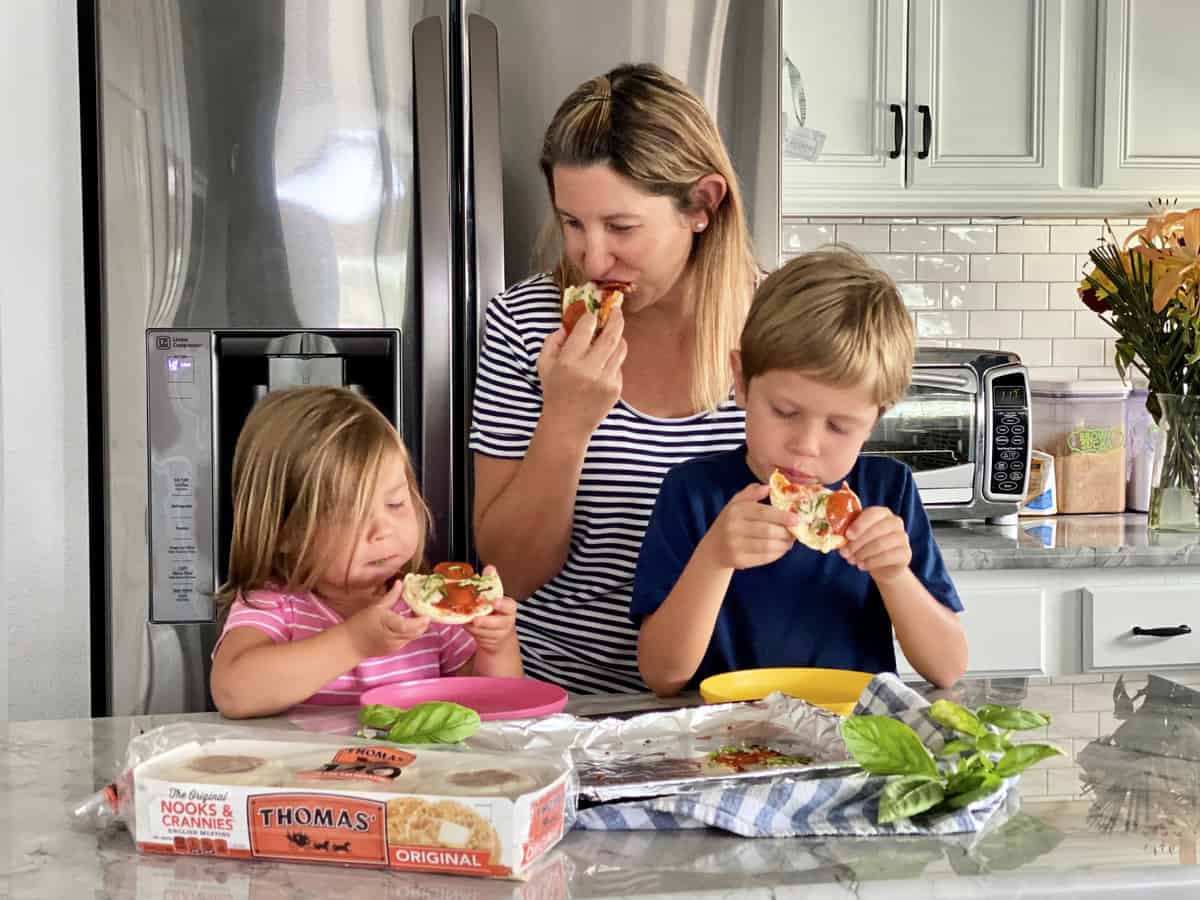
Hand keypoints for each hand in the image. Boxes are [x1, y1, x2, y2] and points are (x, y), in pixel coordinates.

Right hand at [345, 579, 429, 658]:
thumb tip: (400, 582)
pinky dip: (411, 633)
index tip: (427, 614)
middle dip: (423, 623)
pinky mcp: (393, 650)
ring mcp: (393, 646)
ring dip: (418, 628)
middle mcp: (392, 637)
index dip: (419, 621)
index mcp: (387, 623)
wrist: (350, 644)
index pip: (407, 625)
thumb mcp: (376, 607)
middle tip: (426, 612)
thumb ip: (391, 596)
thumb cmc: (360, 623)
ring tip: (418, 617)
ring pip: (413, 637)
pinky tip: (408, 625)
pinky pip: (407, 641)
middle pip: (415, 632)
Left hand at [463, 565, 517, 654]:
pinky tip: (465, 623)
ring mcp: (498, 633)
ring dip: (473, 626)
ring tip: (466, 619)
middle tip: (475, 620)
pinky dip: (469, 629)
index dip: (502, 605)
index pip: (509, 606)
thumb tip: (490, 567)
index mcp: (509, 607)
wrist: (499, 635)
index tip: (494, 603)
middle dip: (486, 621)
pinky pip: (476, 636)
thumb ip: (491, 582)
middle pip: (497, 623)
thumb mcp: (494, 596)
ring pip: (483, 630)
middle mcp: (506, 621)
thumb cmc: (495, 610)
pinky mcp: (488, 641)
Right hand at [537, 307, 626, 437]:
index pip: (586, 328)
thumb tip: (568, 325)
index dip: (591, 317)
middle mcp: (589, 369)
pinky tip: (604, 363)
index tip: (592, 314)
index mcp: (569, 361)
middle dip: (616, 319)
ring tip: (614, 333)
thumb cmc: (554, 391)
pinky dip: (614, 360)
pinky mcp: (616, 388)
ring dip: (619, 337)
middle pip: (611, 335)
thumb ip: (552, 340)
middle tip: (617, 311)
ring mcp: (605, 379)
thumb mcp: (543, 364)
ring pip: (620, 349)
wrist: (568, 424)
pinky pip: (619, 365)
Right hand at [703, 482, 797, 570]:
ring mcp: (735, 546)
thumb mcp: (735, 504)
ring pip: (767, 546)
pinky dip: (777, 554)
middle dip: (786, 532)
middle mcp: (733, 528)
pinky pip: (764, 558)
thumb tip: (767, 487)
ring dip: (784, 544)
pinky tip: (781, 549)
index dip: (781, 516)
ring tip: (790, 541)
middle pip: (767, 531)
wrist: (713, 549)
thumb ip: (750, 494)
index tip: (797, 518)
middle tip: (796, 531)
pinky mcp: (739, 561)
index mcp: (735, 511)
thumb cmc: (729, 523)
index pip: (762, 512)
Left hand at [840, 506, 911, 584]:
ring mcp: (902, 537)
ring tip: (852, 560)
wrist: (883, 565)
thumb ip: (849, 534)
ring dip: (863, 553)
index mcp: (882, 513)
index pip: (872, 513)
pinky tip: (862, 566)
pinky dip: (871, 562)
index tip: (848, 535)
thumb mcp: (856, 537)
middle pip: (876, 530)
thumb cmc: (866, 545)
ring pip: (881, 544)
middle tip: (845, 553)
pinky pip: (887, 557)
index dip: (859, 524)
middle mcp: (895, 522)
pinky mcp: (906, 553)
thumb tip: (836, 538)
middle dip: (857, 543)